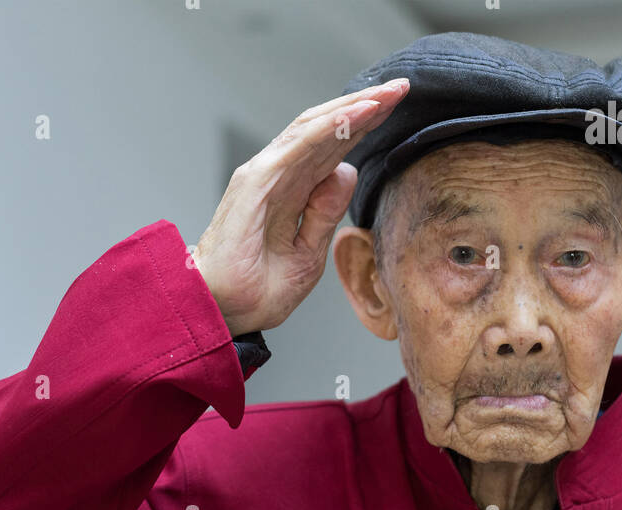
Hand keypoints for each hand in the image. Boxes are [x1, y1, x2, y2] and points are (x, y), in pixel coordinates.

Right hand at [188, 80, 408, 335]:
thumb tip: (348, 173)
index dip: (364, 128)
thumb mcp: (308, 254)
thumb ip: (325, 214)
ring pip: (315, 129)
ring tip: (387, 94)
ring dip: (353, 107)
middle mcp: (278, 175)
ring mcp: (266, 173)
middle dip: (366, 107)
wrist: (221, 311)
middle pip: (328, 130)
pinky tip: (359, 112)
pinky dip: (331, 126)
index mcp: (292, 192)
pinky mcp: (257, 179)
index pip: (333, 150)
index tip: (396, 111)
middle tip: (401, 87)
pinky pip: (300, 145)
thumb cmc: (254, 289)